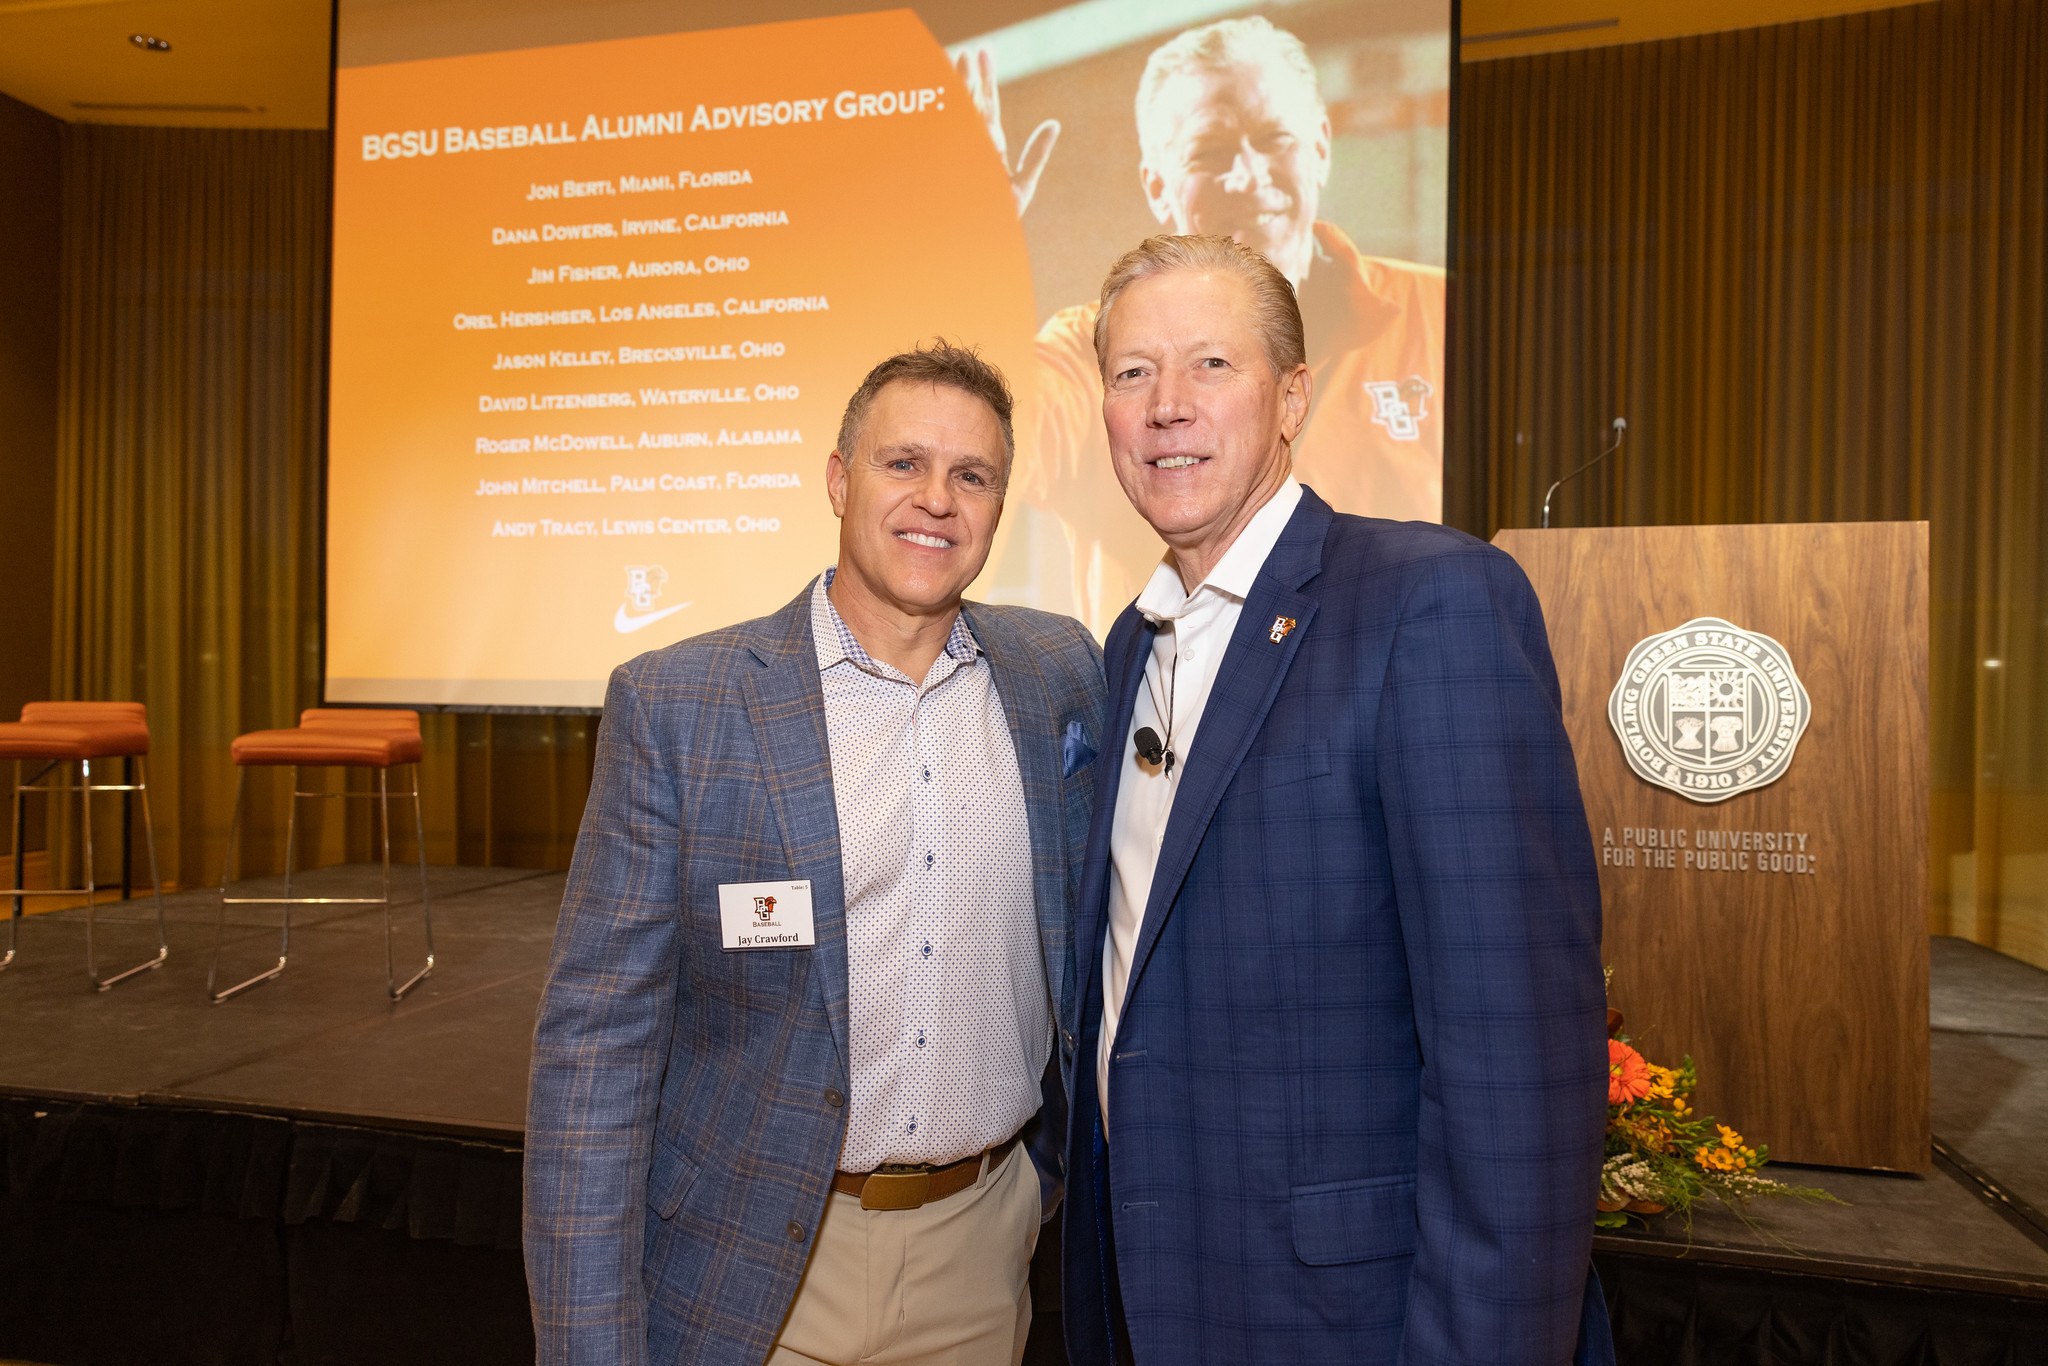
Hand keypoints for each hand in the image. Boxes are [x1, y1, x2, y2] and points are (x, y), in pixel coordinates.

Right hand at [954, 47, 1059, 216]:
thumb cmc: (1001, 218)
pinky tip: (938, 98)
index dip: (985, 77)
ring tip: (952, 61)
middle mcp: (972, 145)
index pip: (987, 104)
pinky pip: (944, 137)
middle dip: (966, 78)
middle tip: (965, 52)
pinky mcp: (947, 167)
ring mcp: (958, 155)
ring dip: (954, 90)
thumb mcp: (1022, 184)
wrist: (981, 244)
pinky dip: (940, 116)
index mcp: (989, 145)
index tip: (983, 50)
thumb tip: (1053, 124)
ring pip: (955, 115)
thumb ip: (1035, 153)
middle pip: (968, 104)